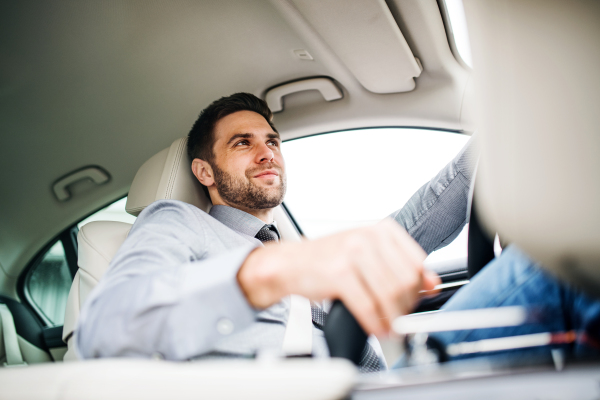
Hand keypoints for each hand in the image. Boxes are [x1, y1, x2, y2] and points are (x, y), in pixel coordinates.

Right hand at [237, 219, 439, 335]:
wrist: (290, 264)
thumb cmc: (330, 260)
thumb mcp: (369, 257)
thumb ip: (401, 268)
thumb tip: (432, 284)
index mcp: (381, 229)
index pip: (417, 262)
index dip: (417, 289)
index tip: (412, 303)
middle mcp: (368, 237)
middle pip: (405, 281)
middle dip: (405, 307)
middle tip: (399, 320)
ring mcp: (352, 253)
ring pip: (389, 295)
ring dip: (392, 319)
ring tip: (389, 327)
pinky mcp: (338, 273)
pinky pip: (368, 306)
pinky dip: (376, 323)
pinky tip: (376, 328)